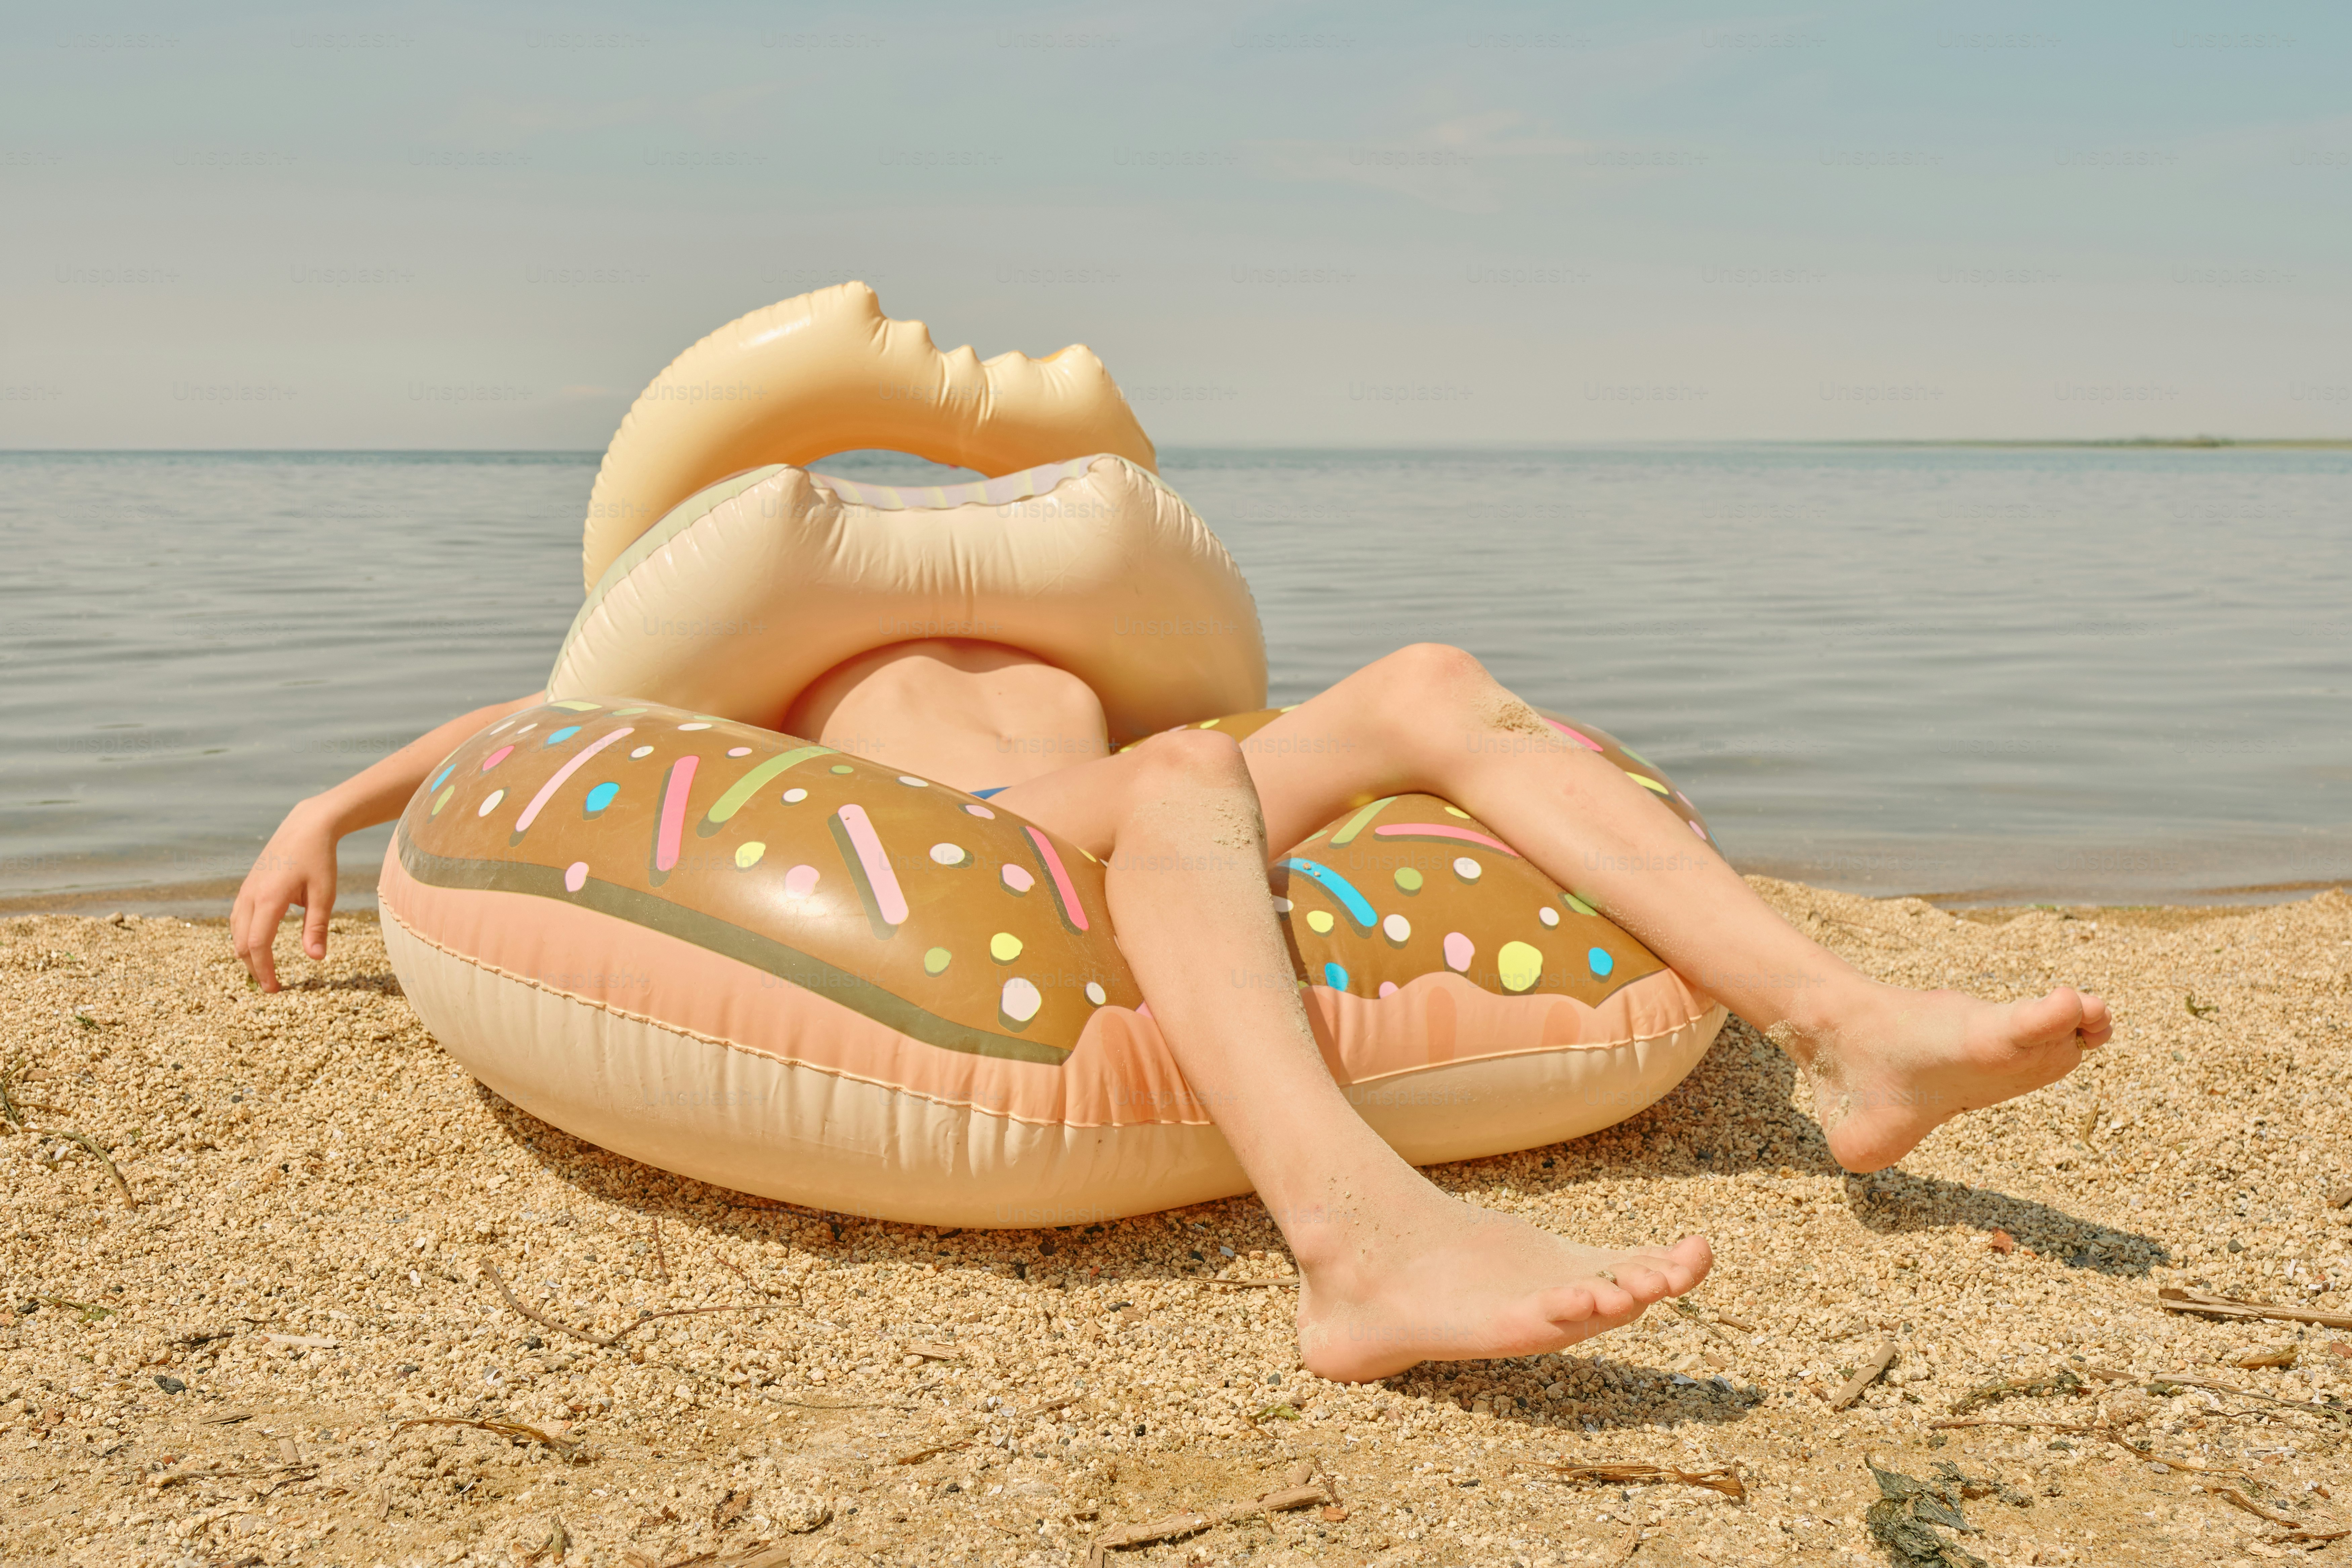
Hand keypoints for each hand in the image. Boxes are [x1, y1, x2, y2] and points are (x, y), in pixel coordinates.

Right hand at [232, 799, 339, 991]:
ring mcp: (245, 890)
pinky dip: (243, 937)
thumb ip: (317, 927)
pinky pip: (237, 918)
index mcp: (269, 898)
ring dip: (246, 954)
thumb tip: (316, 959)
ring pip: (235, 931)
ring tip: (264, 970)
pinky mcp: (247, 887)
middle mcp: (250, 896)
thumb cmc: (319, 860)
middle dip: (254, 967)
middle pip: (242, 942)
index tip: (275, 990)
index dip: (264, 970)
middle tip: (273, 987)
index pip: (258, 944)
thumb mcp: (324, 894)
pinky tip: (256, 946)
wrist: (306, 827)